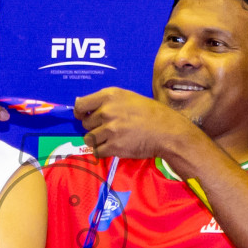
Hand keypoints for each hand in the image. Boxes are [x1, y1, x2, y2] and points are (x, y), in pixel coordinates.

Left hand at [75, 87, 196, 159]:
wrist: (167, 131)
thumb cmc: (150, 113)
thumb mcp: (127, 98)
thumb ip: (106, 101)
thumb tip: (82, 105)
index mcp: (109, 96)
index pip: (80, 105)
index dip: (80, 113)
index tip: (83, 116)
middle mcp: (107, 111)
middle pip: (85, 124)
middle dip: (94, 127)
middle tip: (108, 129)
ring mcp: (110, 130)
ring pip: (89, 139)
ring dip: (97, 141)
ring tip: (111, 139)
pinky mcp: (114, 146)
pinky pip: (97, 151)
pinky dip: (103, 151)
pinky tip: (114, 147)